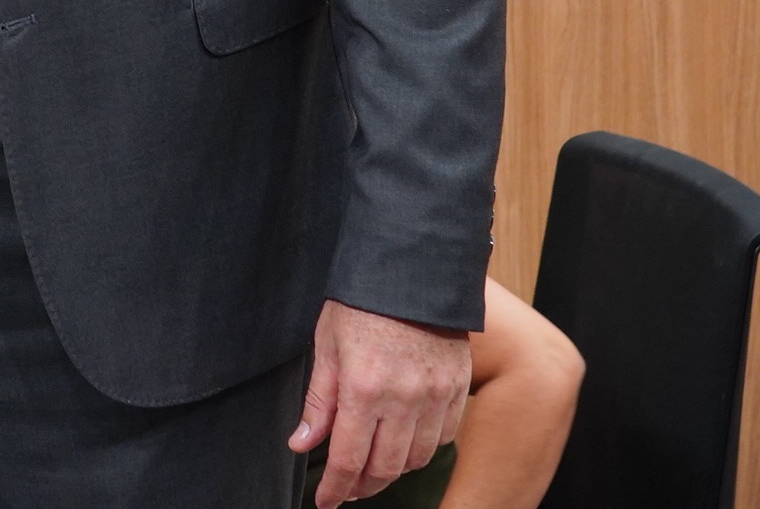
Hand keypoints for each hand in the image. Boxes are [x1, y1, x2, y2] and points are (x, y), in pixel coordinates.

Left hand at [290, 301, 471, 505]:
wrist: (412, 272)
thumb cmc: (360, 304)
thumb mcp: (326, 346)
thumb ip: (318, 402)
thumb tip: (301, 443)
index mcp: (363, 389)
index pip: (348, 457)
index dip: (335, 487)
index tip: (326, 502)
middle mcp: (403, 399)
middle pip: (384, 467)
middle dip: (362, 486)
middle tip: (347, 490)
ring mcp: (436, 397)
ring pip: (416, 458)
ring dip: (392, 470)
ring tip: (372, 468)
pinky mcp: (458, 391)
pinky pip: (443, 439)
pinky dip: (422, 449)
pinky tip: (404, 443)